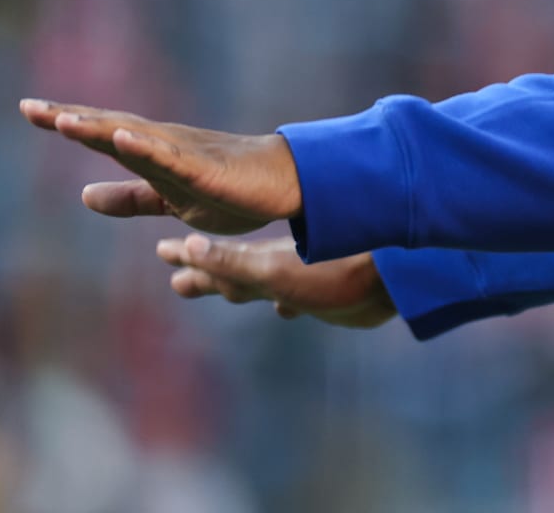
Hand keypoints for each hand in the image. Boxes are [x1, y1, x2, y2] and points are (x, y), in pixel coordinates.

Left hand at [20, 98, 301, 234]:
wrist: (284, 185)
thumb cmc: (231, 187)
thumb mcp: (169, 199)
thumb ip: (128, 198)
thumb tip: (82, 196)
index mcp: (152, 154)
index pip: (102, 135)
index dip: (67, 122)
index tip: (29, 108)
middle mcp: (163, 146)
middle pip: (109, 129)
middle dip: (70, 118)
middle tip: (28, 107)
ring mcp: (184, 156)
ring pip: (135, 139)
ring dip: (100, 129)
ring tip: (63, 121)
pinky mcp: (206, 171)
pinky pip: (172, 159)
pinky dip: (147, 148)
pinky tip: (124, 140)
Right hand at [156, 234, 395, 328]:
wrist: (391, 277)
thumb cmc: (334, 273)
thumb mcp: (272, 270)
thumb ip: (230, 262)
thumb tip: (186, 243)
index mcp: (258, 261)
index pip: (213, 258)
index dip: (188, 258)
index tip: (161, 250)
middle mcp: (276, 267)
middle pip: (231, 273)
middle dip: (204, 275)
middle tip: (176, 279)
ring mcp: (301, 280)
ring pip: (261, 285)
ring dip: (240, 288)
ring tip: (225, 292)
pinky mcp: (324, 297)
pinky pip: (295, 299)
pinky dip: (284, 304)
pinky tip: (285, 310)